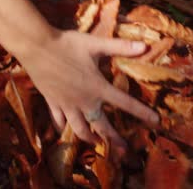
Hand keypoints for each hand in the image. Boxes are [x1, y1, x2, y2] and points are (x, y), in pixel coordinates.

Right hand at [18, 30, 158, 148]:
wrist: (36, 47)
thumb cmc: (68, 44)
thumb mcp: (96, 44)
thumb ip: (121, 47)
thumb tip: (145, 46)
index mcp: (98, 87)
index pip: (125, 103)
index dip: (142, 112)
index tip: (156, 121)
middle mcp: (83, 100)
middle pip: (102, 125)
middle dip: (114, 138)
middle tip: (124, 149)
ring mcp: (66, 103)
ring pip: (79, 128)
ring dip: (89, 138)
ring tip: (96, 144)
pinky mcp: (52, 101)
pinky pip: (59, 120)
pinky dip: (63, 127)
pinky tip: (64, 130)